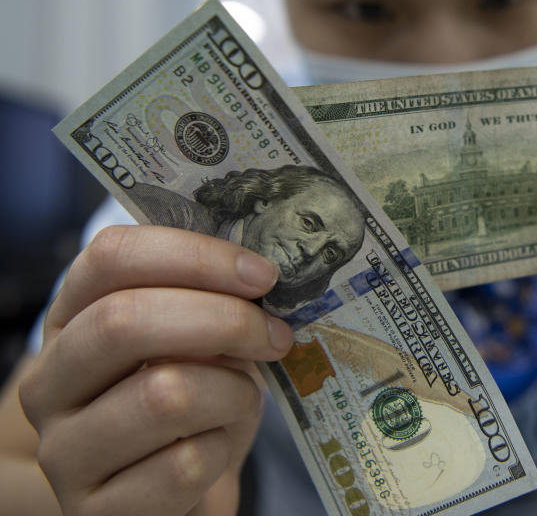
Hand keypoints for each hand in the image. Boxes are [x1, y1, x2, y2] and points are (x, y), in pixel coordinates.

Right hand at [19, 225, 292, 515]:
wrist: (174, 494)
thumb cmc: (194, 402)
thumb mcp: (198, 343)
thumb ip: (214, 304)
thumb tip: (259, 282)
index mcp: (71, 319)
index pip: (112, 257)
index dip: (196, 256)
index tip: (262, 275)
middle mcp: (49, 381)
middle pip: (124, 321)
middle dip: (223, 320)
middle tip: (276, 334)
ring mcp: (63, 450)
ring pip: (162, 395)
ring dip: (232, 393)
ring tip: (242, 400)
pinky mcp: (93, 509)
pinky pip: (182, 465)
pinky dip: (222, 451)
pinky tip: (215, 449)